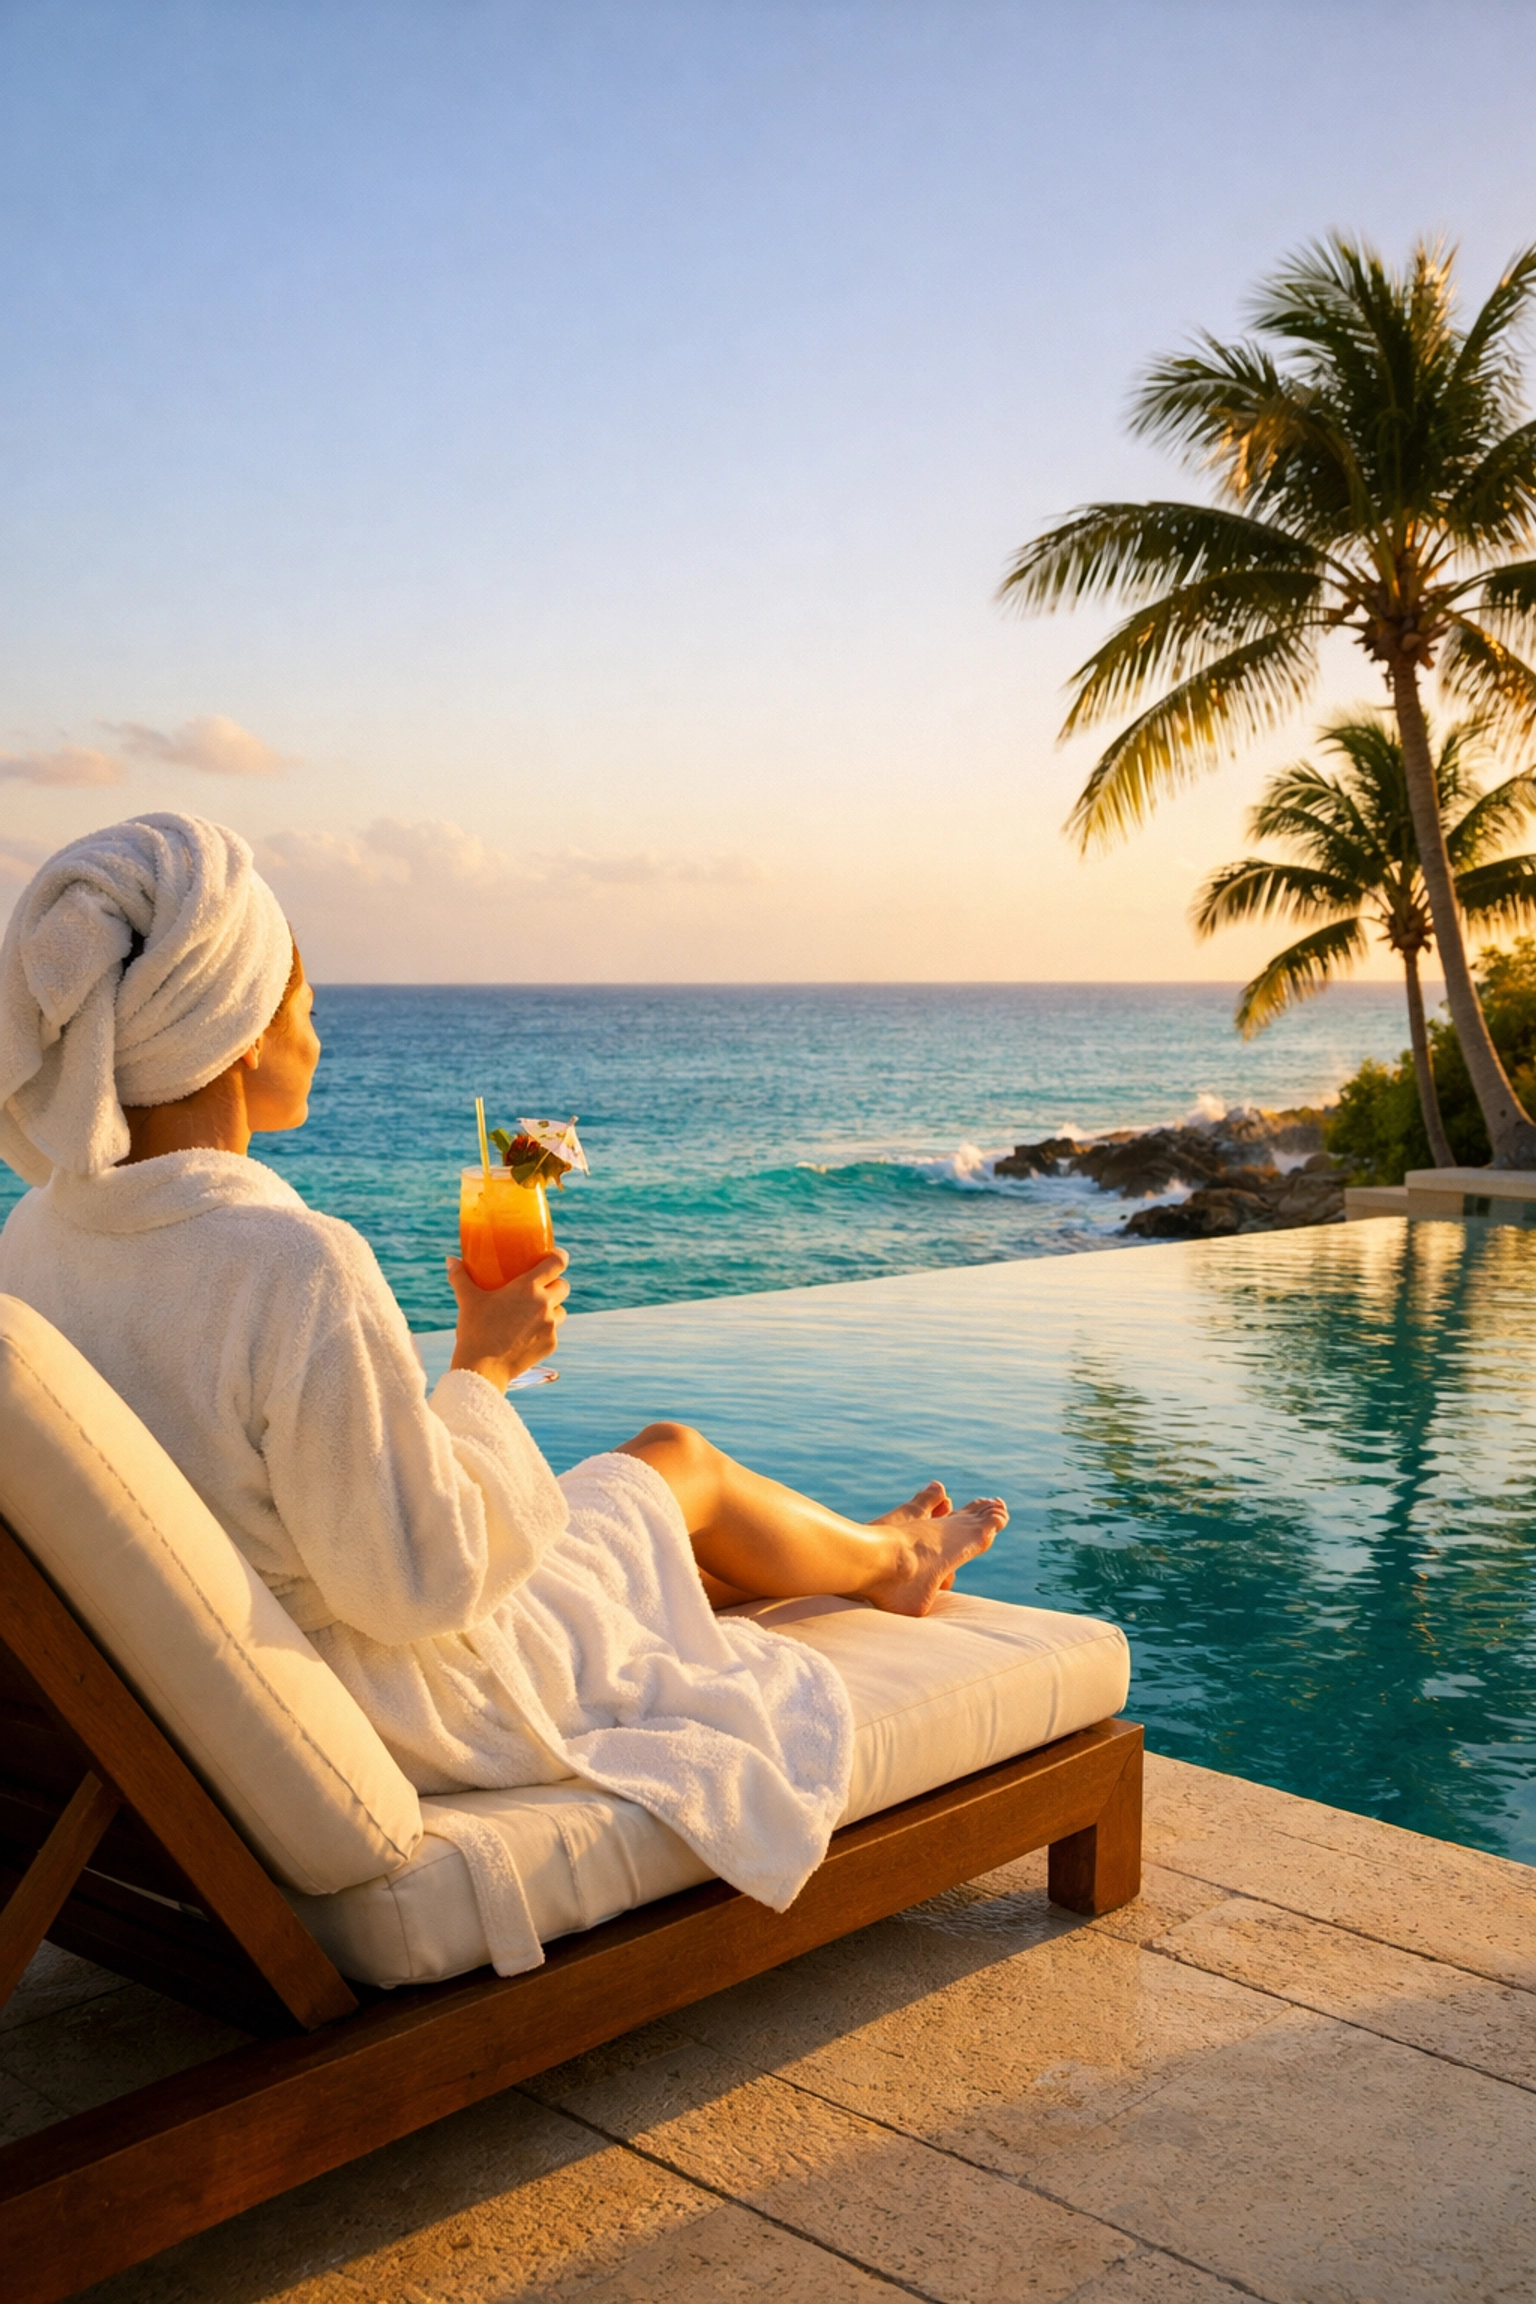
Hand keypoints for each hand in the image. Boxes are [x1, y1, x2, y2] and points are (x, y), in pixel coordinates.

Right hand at [447, 1249, 569, 1390]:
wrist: (482, 1368)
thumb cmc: (474, 1330)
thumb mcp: (467, 1300)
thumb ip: (460, 1277)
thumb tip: (450, 1260)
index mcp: (528, 1288)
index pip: (557, 1263)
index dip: (559, 1256)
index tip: (556, 1256)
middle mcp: (544, 1304)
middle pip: (563, 1286)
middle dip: (556, 1283)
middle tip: (542, 1286)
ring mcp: (550, 1326)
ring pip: (562, 1310)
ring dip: (553, 1308)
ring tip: (537, 1311)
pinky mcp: (551, 1344)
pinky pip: (554, 1332)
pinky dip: (545, 1330)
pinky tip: (530, 1333)